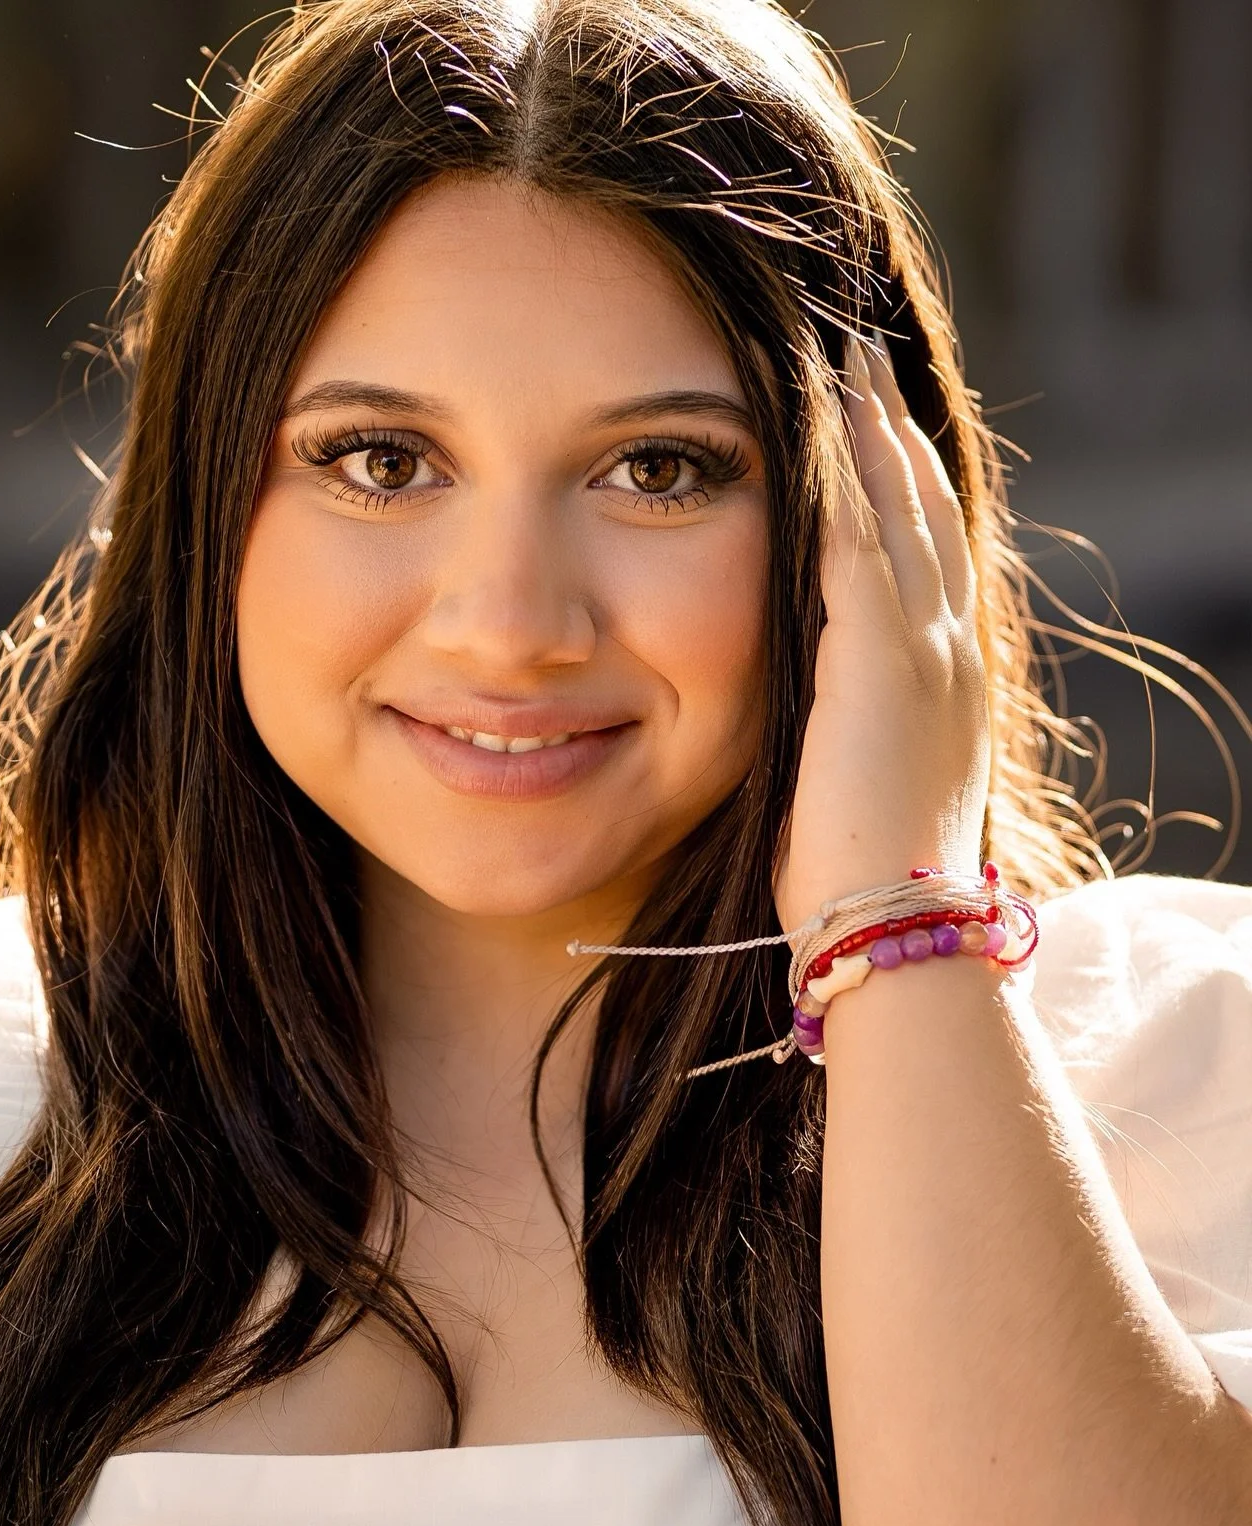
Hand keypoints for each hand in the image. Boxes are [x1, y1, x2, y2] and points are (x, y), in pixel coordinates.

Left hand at [772, 337, 990, 933]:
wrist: (896, 925)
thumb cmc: (868, 878)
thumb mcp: (867, 783)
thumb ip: (851, 726)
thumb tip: (820, 719)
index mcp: (948, 679)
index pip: (930, 555)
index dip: (906, 483)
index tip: (880, 427)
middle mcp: (950, 648)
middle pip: (925, 509)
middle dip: (894, 429)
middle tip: (867, 356)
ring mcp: (925, 648)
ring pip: (899, 506)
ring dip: (870, 428)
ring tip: (845, 357)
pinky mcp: (881, 658)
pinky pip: (859, 540)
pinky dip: (842, 476)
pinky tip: (819, 420)